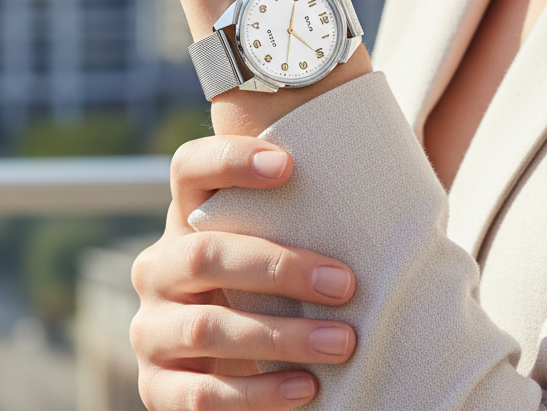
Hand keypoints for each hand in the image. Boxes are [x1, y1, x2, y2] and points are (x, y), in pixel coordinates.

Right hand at [131, 134, 357, 409]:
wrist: (228, 366)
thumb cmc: (272, 288)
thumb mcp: (273, 248)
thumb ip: (300, 220)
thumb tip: (395, 194)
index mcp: (185, 218)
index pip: (189, 168)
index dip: (229, 160)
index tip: (288, 165)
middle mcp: (159, 267)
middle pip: (205, 252)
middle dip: (280, 268)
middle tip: (347, 284)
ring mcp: (151, 328)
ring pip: (208, 327)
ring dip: (282, 336)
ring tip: (343, 342)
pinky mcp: (157, 388)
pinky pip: (203, 395)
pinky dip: (257, 394)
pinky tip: (306, 387)